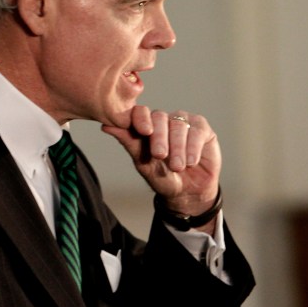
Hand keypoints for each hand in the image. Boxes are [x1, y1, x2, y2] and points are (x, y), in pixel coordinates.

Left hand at [102, 106, 220, 214]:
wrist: (187, 193)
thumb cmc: (163, 178)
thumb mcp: (143, 163)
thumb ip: (129, 142)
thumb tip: (105, 126)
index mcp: (146, 126)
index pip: (140, 112)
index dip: (140, 118)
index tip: (144, 131)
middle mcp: (164, 120)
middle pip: (159, 118)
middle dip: (159, 137)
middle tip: (160, 156)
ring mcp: (184, 122)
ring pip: (179, 125)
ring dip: (178, 147)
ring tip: (178, 167)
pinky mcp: (202, 128)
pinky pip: (197, 130)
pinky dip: (193, 147)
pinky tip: (191, 162)